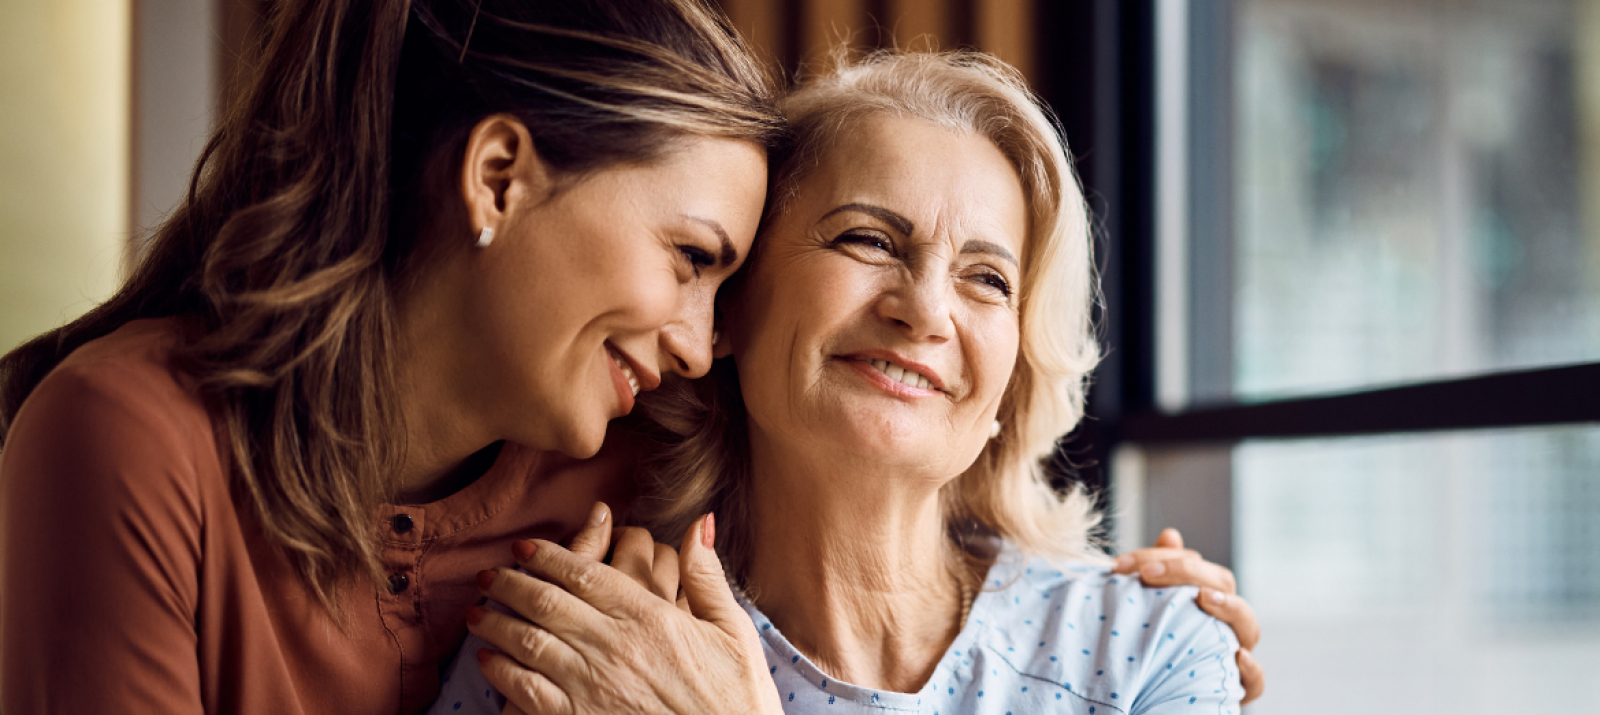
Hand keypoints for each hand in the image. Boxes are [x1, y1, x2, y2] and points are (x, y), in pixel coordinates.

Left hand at [469, 511, 781, 714]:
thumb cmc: (738, 699)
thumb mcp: (735, 631)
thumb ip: (708, 576)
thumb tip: (701, 522)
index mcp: (650, 617)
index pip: (585, 574)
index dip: (547, 556)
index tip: (523, 547)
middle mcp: (615, 647)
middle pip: (546, 602)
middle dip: (509, 584)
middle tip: (486, 576)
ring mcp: (593, 687)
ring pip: (529, 642)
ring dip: (496, 623)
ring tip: (476, 613)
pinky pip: (527, 692)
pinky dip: (502, 673)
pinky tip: (488, 662)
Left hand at [1113, 528, 1264, 703]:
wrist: (1152, 694)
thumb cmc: (1155, 641)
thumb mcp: (1151, 605)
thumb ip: (1159, 570)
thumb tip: (1171, 535)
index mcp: (1205, 597)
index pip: (1196, 565)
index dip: (1163, 558)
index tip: (1121, 564)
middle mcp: (1224, 622)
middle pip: (1224, 585)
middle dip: (1187, 572)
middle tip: (1148, 574)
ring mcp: (1232, 652)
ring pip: (1249, 627)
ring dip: (1229, 608)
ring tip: (1202, 597)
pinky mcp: (1235, 688)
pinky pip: (1256, 682)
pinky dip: (1252, 670)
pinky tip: (1237, 656)